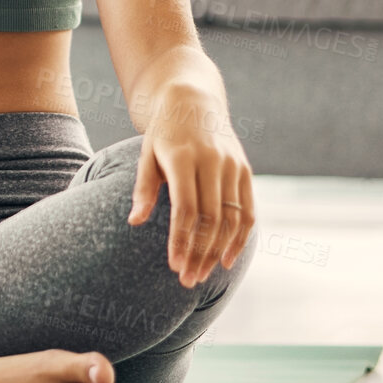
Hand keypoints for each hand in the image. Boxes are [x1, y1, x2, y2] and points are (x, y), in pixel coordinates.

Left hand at [126, 88, 254, 287]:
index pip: (185, 209)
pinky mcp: (245, 171)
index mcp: (183, 157)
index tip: (174, 266)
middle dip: (199, 253)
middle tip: (187, 280)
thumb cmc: (163, 133)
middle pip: (210, 219)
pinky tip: (226, 259)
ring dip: (218, 251)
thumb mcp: (147, 154)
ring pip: (231, 219)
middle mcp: (212, 162)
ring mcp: (233, 166)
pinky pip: (248, 211)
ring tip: (202, 274)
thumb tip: (134, 221)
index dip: (181, 240)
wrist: (193, 102)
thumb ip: (143, 188)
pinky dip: (240, 238)